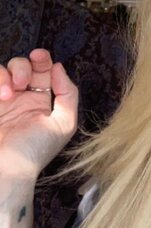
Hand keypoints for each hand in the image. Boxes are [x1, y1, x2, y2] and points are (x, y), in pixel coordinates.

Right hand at [0, 49, 78, 183]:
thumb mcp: (63, 124)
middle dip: (22, 66)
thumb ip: (68, 94)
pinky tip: (1, 97)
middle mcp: (21, 98)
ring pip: (2, 70)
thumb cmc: (35, 151)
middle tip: (22, 82)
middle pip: (22, 65)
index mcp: (41, 101)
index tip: (39, 57)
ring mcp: (3, 101)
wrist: (7, 171)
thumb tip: (58, 68)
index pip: (43, 70)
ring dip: (5, 75)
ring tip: (7, 94)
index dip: (42, 59)